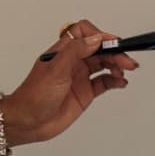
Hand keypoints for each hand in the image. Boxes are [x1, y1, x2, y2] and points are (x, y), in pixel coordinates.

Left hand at [5, 19, 138, 143]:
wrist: (28, 122)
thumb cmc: (33, 95)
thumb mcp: (56, 70)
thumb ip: (75, 52)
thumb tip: (95, 38)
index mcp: (63, 51)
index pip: (85, 33)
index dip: (100, 35)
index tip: (113, 44)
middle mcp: (72, 61)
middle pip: (98, 49)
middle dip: (114, 52)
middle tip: (126, 61)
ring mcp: (79, 76)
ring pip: (103, 64)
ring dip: (116, 65)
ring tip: (125, 70)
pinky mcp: (85, 92)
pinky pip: (104, 82)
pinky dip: (115, 80)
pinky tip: (120, 82)